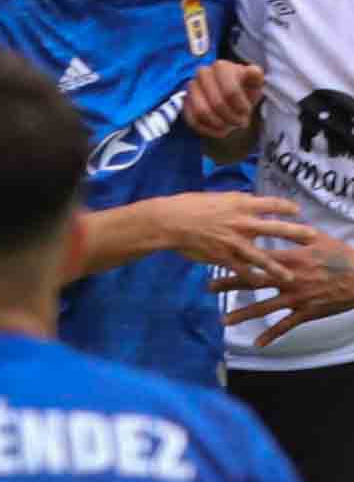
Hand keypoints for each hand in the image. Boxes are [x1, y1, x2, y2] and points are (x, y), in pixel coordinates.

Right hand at [160, 190, 320, 276]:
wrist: (169, 221)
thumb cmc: (186, 205)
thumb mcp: (214, 197)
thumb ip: (233, 202)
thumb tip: (245, 203)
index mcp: (240, 204)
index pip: (271, 204)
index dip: (286, 207)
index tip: (296, 210)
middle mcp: (242, 222)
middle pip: (276, 228)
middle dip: (297, 233)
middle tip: (312, 237)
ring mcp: (234, 241)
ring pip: (262, 257)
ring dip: (278, 268)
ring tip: (290, 276)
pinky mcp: (223, 256)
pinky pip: (241, 270)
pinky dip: (251, 278)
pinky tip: (259, 284)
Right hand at [185, 60, 268, 144]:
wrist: (231, 98)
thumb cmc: (244, 90)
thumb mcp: (254, 83)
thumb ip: (255, 77)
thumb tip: (252, 71)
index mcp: (221, 67)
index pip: (231, 91)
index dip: (241, 106)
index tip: (247, 110)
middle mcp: (203, 73)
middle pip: (217, 104)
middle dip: (231, 117)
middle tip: (240, 122)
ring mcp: (192, 87)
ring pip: (202, 112)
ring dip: (219, 124)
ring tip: (229, 125)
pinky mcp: (185, 101)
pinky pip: (192, 120)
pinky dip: (208, 129)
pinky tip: (219, 128)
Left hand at [219, 238, 353, 346]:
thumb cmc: (342, 255)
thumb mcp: (319, 238)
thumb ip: (295, 232)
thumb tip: (278, 220)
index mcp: (290, 258)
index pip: (256, 257)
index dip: (235, 257)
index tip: (216, 256)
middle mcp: (289, 279)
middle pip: (253, 282)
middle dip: (229, 285)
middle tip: (209, 288)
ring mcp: (296, 297)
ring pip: (264, 307)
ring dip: (242, 314)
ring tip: (224, 320)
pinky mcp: (306, 312)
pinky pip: (285, 326)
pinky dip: (271, 335)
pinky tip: (257, 344)